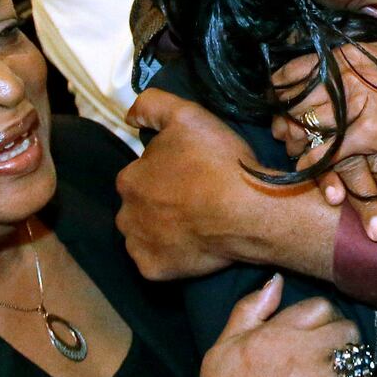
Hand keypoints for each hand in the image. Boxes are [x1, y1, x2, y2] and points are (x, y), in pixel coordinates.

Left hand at [118, 88, 335, 281]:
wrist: (251, 212)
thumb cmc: (218, 162)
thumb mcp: (187, 115)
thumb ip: (152, 105)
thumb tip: (129, 116)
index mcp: (128, 179)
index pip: (141, 174)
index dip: (166, 171)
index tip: (191, 172)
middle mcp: (125, 215)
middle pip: (140, 206)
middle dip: (160, 202)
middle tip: (196, 198)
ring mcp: (139, 246)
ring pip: (145, 235)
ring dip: (162, 229)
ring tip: (196, 222)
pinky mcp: (155, 271)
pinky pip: (157, 262)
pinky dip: (170, 256)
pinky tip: (193, 244)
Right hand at [194, 275, 376, 376]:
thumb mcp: (222, 348)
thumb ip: (250, 310)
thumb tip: (277, 281)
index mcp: (275, 337)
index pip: (320, 307)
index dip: (320, 316)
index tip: (316, 329)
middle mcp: (302, 358)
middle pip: (345, 329)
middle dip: (340, 335)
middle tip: (331, 348)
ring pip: (359, 357)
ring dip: (353, 359)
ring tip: (343, 367)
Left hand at [270, 37, 376, 166]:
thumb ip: (370, 47)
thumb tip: (355, 39)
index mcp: (351, 54)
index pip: (298, 67)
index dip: (280, 86)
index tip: (275, 97)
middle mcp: (348, 74)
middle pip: (295, 98)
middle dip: (281, 116)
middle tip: (277, 128)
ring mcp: (355, 104)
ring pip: (304, 124)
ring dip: (293, 140)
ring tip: (290, 147)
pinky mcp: (364, 134)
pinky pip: (324, 151)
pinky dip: (311, 162)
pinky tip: (306, 167)